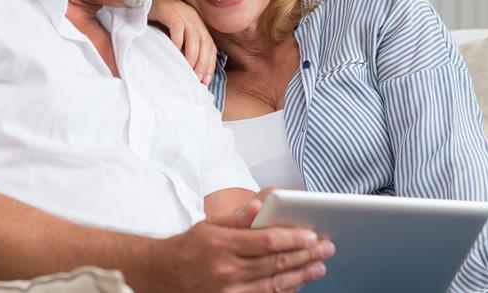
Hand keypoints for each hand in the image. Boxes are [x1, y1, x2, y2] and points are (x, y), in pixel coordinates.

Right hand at [149, 0, 216, 83]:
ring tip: (187, 70)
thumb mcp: (176, 29)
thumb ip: (183, 42)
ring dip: (192, 57)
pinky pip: (177, 29)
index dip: (210, 64)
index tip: (206, 79)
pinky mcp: (170, 11)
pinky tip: (174, 53)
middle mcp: (194, 19)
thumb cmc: (159, 16)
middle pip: (205, 44)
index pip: (210, 46)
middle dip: (203, 64)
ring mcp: (183, 14)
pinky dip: (177, 42)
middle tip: (197, 79)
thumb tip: (187, 66)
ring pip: (194, 39)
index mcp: (198, 24)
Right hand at [149, 219, 334, 292]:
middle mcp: (226, 270)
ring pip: (274, 285)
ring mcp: (228, 291)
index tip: (312, 235)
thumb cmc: (189, 246)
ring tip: (319, 267)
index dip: (293, 239)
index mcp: (221, 244)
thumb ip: (238, 217)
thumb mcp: (209, 225)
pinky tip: (298, 282)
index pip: (266, 241)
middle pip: (275, 264)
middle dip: (305, 256)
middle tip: (326, 248)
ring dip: (300, 275)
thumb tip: (261, 204)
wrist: (162, 275)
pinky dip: (284, 290)